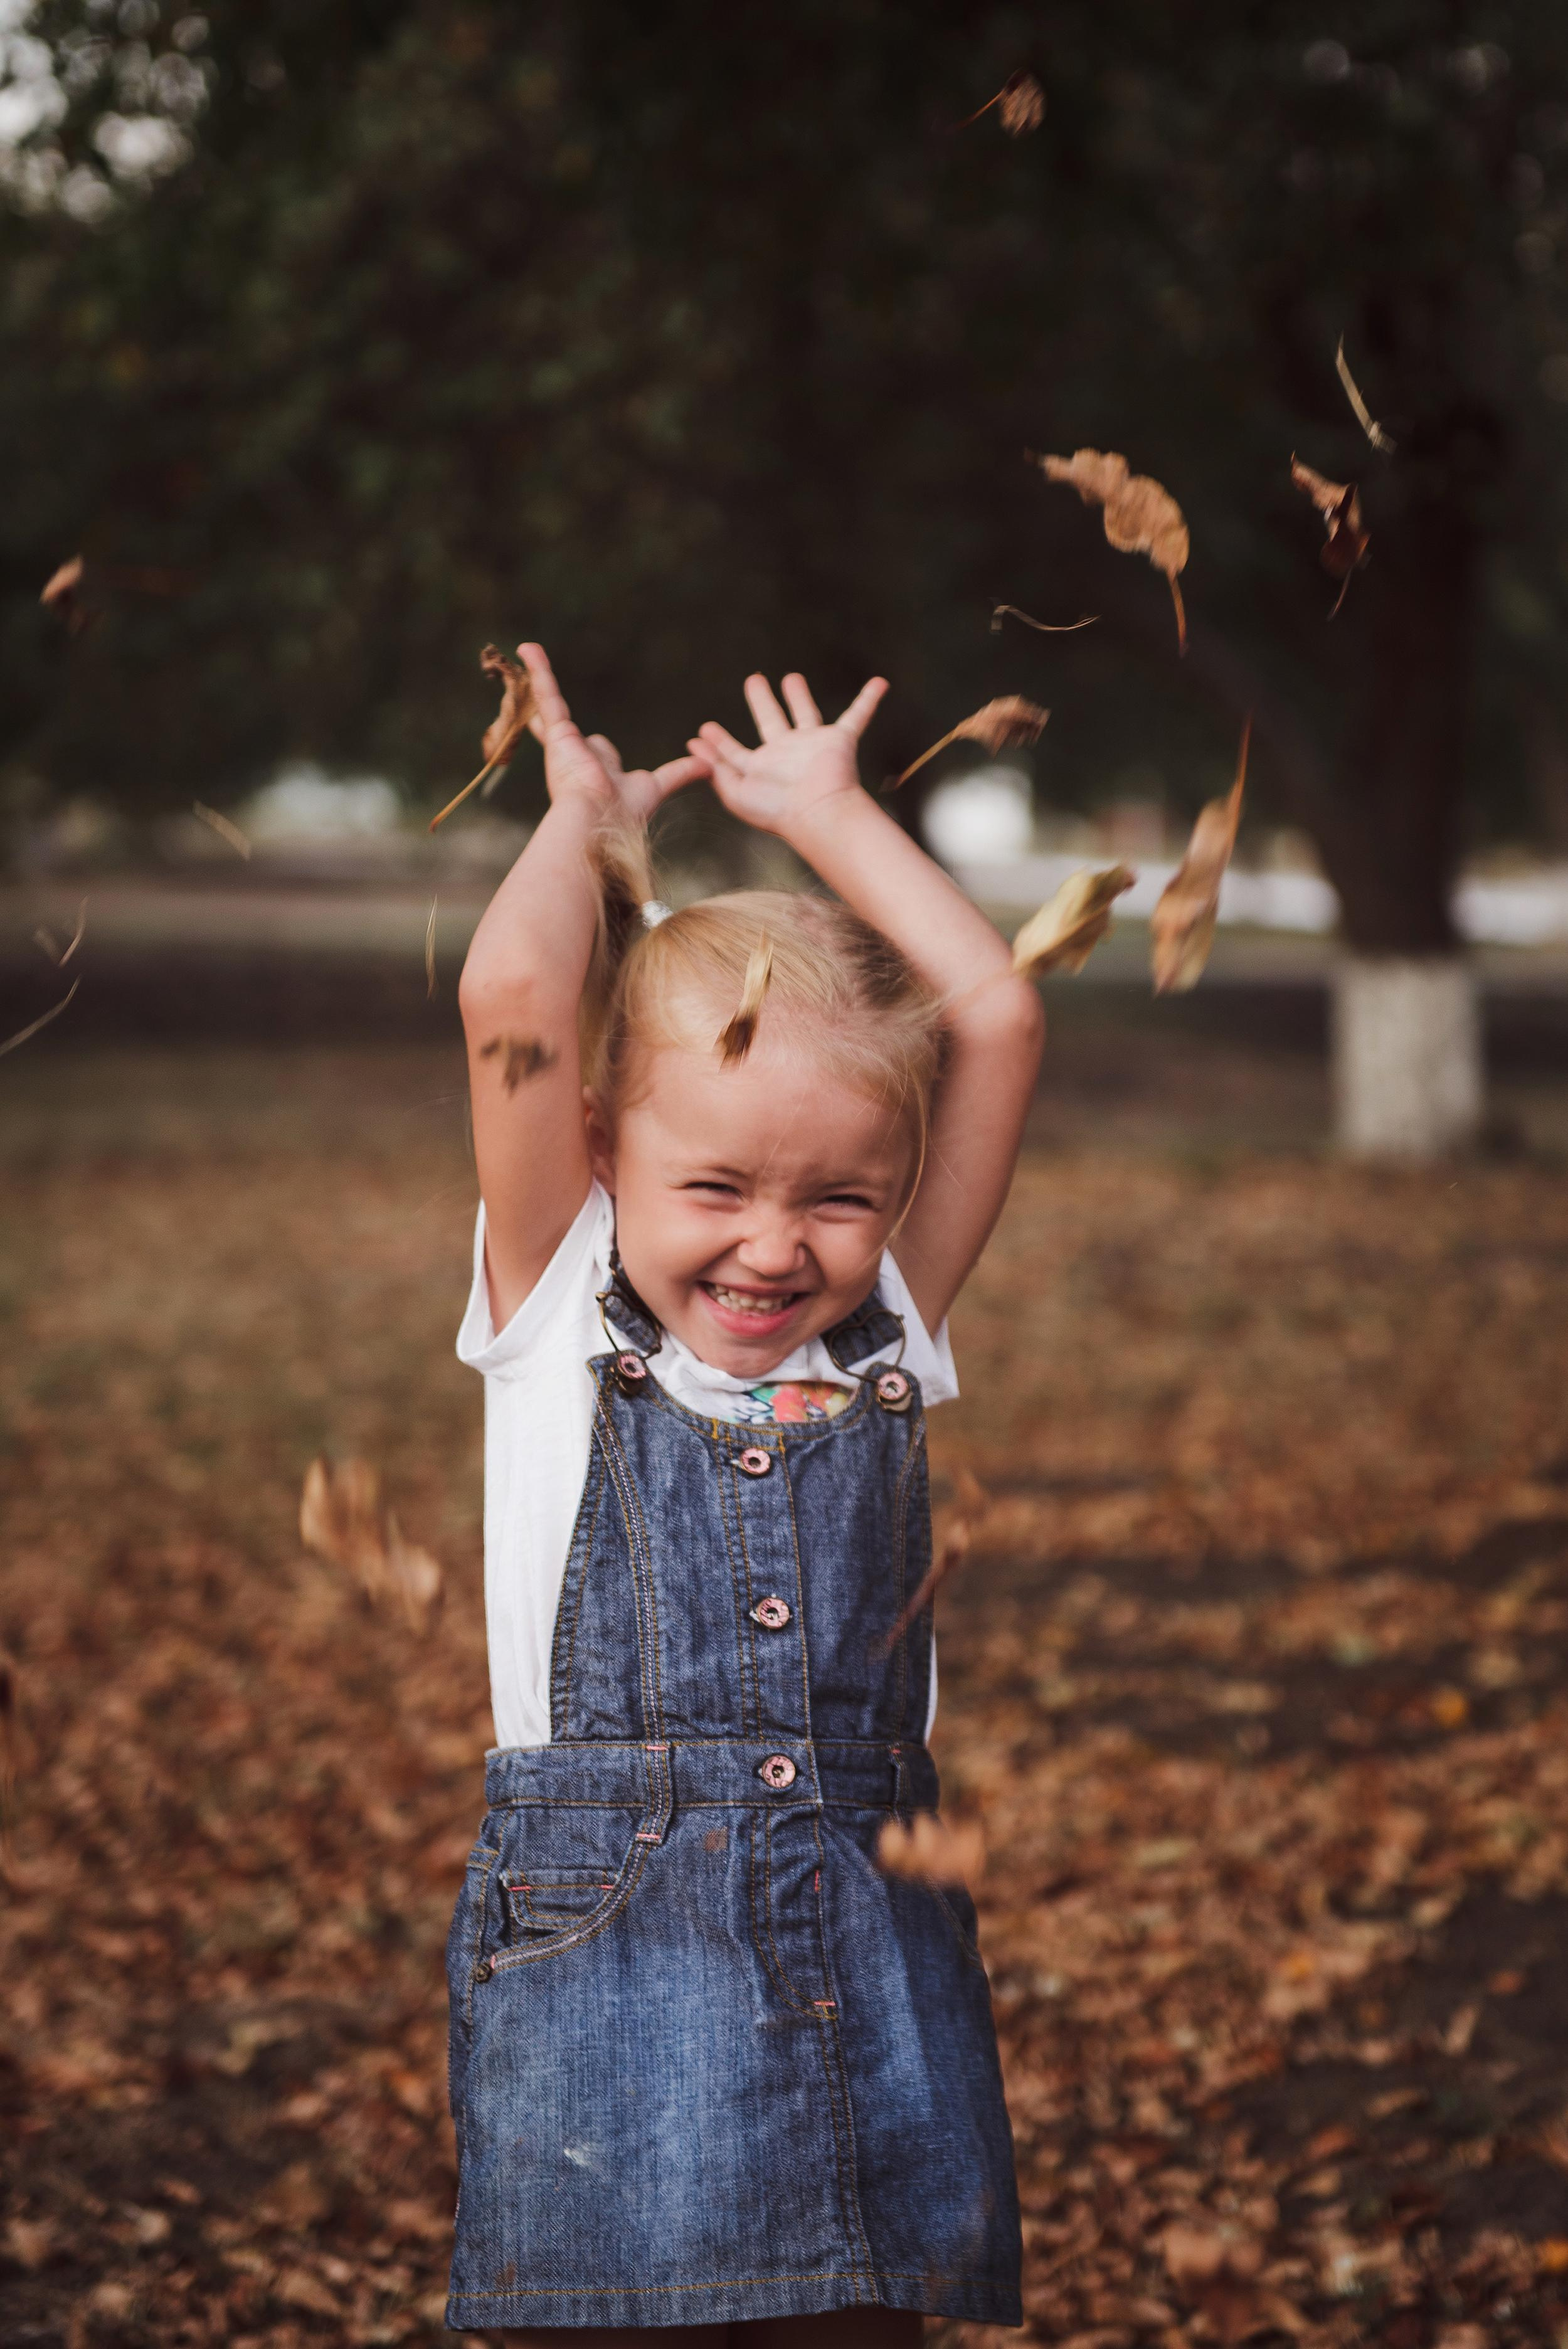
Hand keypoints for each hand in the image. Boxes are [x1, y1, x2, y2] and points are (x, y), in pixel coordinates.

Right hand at [519, 642, 708, 819]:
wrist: (599, 821)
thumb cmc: (625, 812)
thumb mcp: (659, 786)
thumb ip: (680, 773)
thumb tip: (709, 766)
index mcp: (599, 773)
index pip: (598, 751)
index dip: (597, 749)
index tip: (594, 749)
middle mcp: (577, 758)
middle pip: (568, 729)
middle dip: (555, 717)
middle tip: (546, 701)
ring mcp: (564, 744)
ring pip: (550, 704)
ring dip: (539, 678)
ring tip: (529, 650)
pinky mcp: (557, 733)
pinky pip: (547, 695)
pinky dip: (539, 671)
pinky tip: (528, 647)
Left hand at [690, 671, 887, 838]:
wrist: (818, 811)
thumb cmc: (778, 809)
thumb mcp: (735, 793)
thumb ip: (716, 768)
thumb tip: (694, 744)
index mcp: (762, 769)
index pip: (736, 752)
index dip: (719, 742)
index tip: (704, 730)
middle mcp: (786, 755)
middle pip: (771, 721)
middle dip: (761, 701)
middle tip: (754, 680)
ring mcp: (813, 746)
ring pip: (806, 713)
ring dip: (800, 696)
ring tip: (791, 677)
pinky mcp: (839, 741)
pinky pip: (858, 716)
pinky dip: (869, 700)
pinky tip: (879, 683)